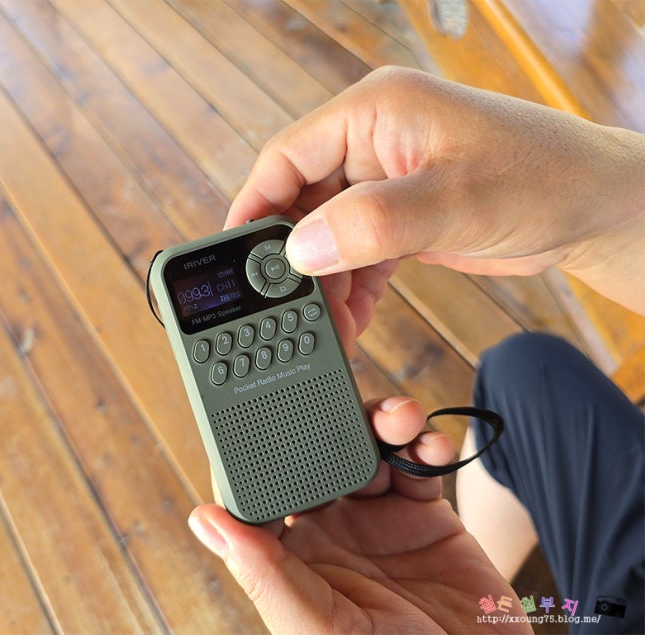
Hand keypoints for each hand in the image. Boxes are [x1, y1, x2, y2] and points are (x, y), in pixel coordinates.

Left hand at [188, 397, 530, 633]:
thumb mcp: (321, 627)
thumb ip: (268, 573)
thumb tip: (206, 521)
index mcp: (295, 553)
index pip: (268, 485)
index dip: (263, 443)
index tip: (262, 401)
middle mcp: (334, 528)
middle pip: (323, 452)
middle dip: (333, 416)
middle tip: (341, 385)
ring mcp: (381, 519)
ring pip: (371, 447)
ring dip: (384, 421)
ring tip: (399, 417)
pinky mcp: (428, 515)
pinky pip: (420, 463)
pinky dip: (426, 444)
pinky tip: (430, 446)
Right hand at [226, 66, 644, 315]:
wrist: (595, 208)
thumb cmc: (542, 180)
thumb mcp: (453, 201)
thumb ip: (371, 223)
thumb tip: (300, 249)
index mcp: (374, 112)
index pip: (287, 156)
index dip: (255, 207)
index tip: (238, 259)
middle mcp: (374, 141)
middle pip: (302, 199)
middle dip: (294, 258)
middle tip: (290, 307)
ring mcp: (388, 179)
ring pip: (327, 232)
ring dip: (323, 279)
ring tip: (328, 323)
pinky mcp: (403, 214)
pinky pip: (357, 250)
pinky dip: (351, 284)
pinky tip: (351, 316)